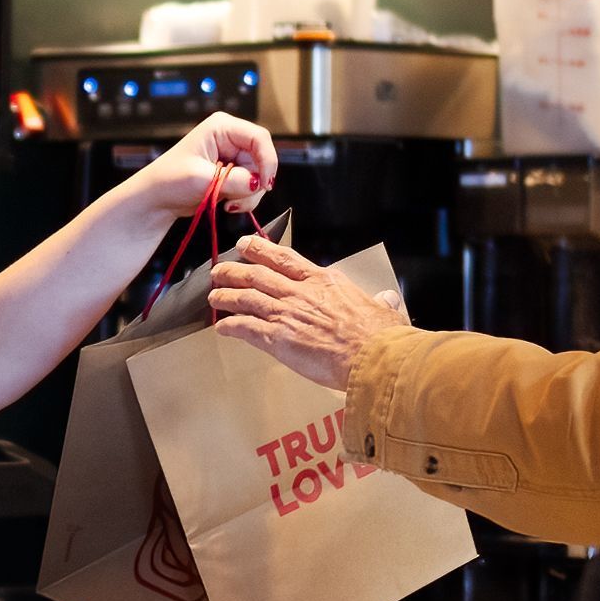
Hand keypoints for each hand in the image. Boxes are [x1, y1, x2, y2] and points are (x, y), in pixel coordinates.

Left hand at [126, 112, 276, 224]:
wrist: (155, 199)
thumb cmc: (168, 181)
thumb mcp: (201, 178)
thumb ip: (234, 180)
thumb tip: (258, 183)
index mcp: (221, 127)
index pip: (259, 138)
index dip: (267, 160)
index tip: (264, 184)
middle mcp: (230, 138)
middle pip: (262, 159)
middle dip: (255, 183)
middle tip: (238, 200)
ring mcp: (232, 156)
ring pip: (259, 176)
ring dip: (248, 194)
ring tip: (227, 203)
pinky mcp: (232, 173)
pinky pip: (251, 186)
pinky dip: (244, 198)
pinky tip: (226, 202)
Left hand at [208, 236, 406, 389]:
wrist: (372, 357)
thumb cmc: (380, 335)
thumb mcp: (382, 309)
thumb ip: (379, 302)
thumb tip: (386, 299)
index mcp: (323, 280)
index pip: (285, 258)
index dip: (261, 249)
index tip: (245, 244)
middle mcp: (300, 292)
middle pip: (257, 274)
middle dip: (233, 270)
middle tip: (219, 270)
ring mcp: (286, 313)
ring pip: (246, 298)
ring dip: (226, 296)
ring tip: (213, 296)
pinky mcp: (277, 339)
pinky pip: (245, 328)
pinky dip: (230, 326)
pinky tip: (221, 328)